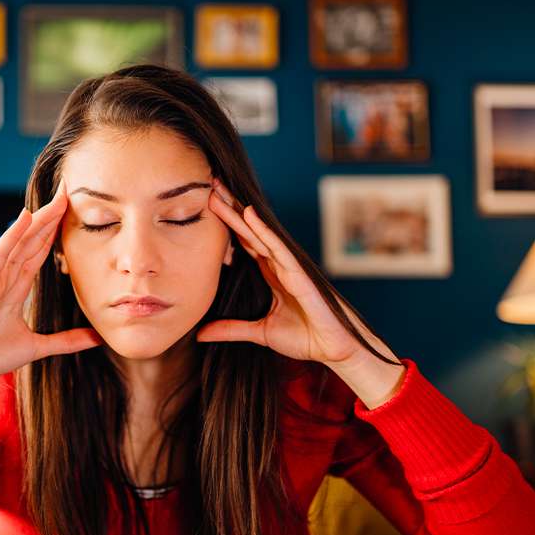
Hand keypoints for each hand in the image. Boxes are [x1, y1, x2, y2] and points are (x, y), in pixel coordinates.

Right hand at [0, 177, 102, 388]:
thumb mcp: (38, 347)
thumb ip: (67, 341)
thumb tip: (98, 338)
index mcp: (16, 288)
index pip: (39, 252)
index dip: (55, 231)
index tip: (72, 211)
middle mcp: (5, 278)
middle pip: (31, 240)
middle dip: (49, 217)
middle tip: (68, 190)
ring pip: (18, 243)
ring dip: (36, 220)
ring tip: (55, 199)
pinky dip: (11, 237)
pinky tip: (24, 218)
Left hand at [198, 177, 380, 366]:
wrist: (332, 349)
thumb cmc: (305, 337)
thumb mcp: (259, 333)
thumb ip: (231, 329)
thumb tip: (201, 334)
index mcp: (271, 274)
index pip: (244, 244)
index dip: (227, 226)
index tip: (207, 207)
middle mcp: (278, 264)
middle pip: (249, 231)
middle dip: (230, 209)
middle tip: (210, 186)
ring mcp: (288, 266)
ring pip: (259, 233)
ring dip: (238, 212)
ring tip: (220, 191)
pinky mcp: (298, 273)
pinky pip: (277, 247)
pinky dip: (263, 230)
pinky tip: (248, 213)